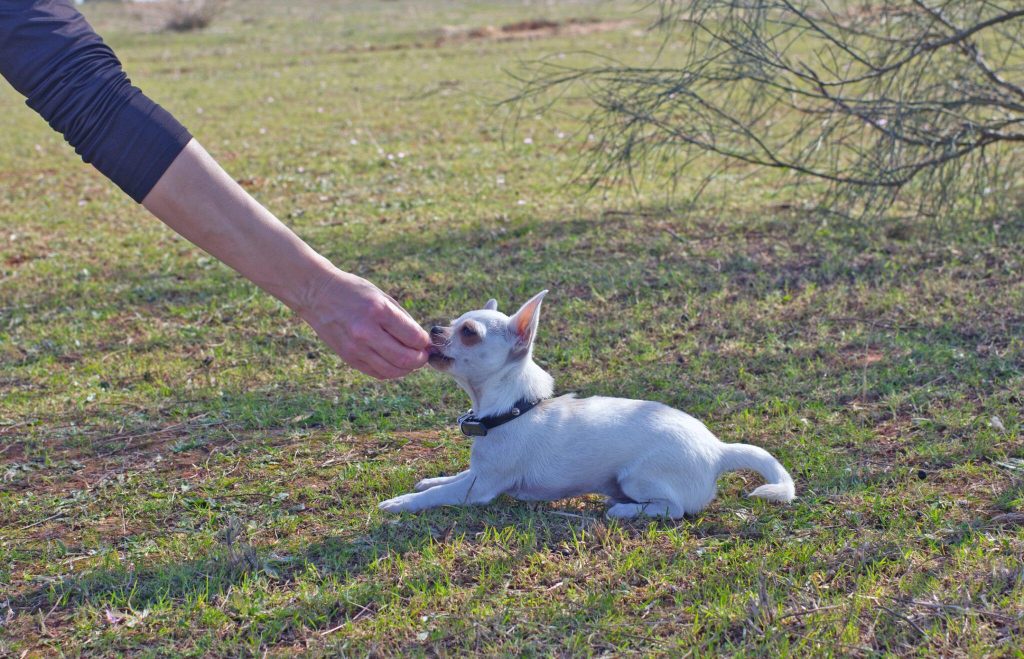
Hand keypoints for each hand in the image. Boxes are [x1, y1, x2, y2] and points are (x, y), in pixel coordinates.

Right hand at [300, 269, 430, 378]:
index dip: (425, 343)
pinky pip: (377, 373)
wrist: (316, 294)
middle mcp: (366, 332)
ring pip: (392, 371)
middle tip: (423, 355)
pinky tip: (394, 363)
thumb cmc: (353, 291)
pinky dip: (391, 371)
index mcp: (378, 311)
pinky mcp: (348, 358)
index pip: (413, 337)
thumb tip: (422, 341)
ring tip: (411, 361)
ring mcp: (355, 347)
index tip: (427, 341)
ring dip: (407, 369)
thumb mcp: (381, 296)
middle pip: (405, 358)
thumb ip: (402, 319)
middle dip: (420, 359)